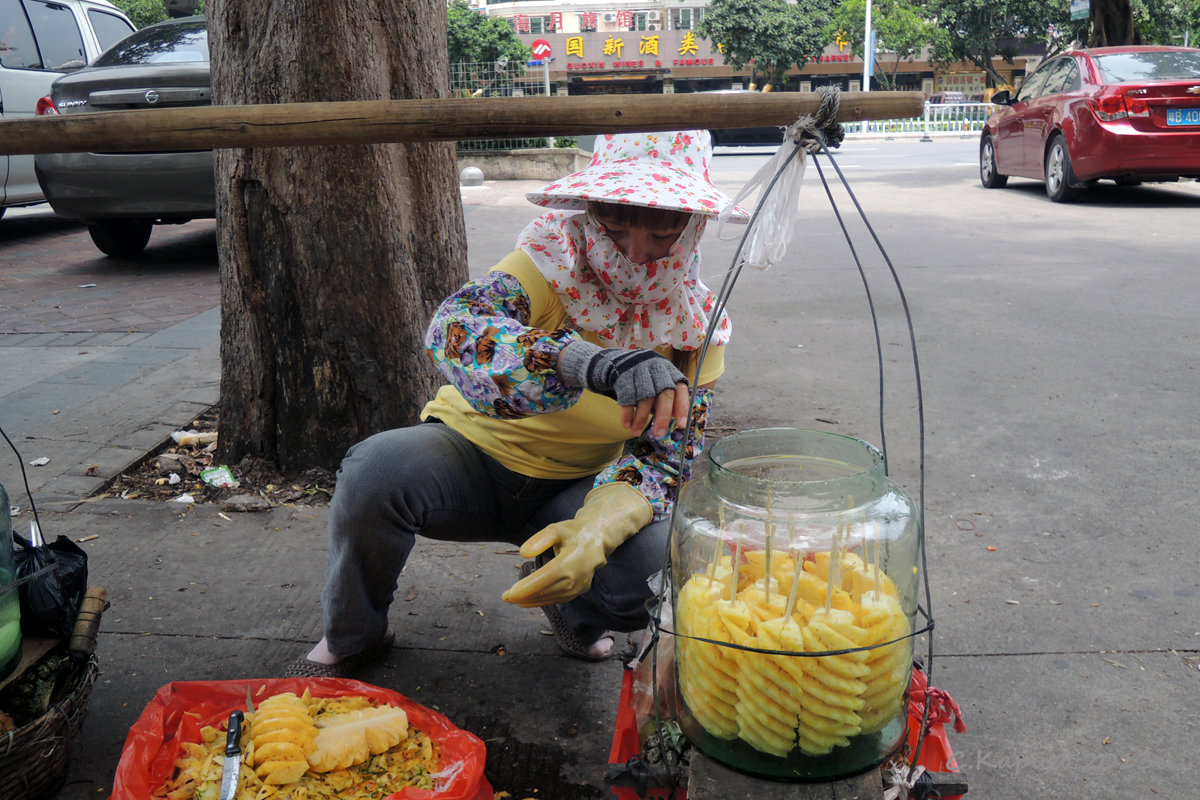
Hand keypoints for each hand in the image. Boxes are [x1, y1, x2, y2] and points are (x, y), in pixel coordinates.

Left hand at [502, 483, 651, 607]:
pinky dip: (543, 601)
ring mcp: (580, 585)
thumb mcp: (555, 529)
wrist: (597, 538)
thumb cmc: (573, 532)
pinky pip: (559, 599)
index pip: (546, 578)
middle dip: (525, 596)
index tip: (509, 593)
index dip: (527, 587)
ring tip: (514, 600)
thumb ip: (539, 540)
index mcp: (572, 559)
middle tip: (506, 597)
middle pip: (547, 591)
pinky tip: (529, 600)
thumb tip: (523, 553)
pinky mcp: (580, 590)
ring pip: (553, 598)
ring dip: (532, 601)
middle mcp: (578, 576)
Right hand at [558, 341, 688, 435]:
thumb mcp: (659, 384)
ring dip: (641, 419)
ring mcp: (640, 370)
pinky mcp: (623, 374)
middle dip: (662, 417)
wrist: (617, 363)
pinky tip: (627, 424)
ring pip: (645, 398)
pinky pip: (627, 398)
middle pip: (664, 394)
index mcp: (669, 371)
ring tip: (636, 432)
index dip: (682, 407)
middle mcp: (657, 368)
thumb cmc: (644, 379)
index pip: (680, 390)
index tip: (682, 425)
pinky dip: (627, 414)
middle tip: (659, 434)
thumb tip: (678, 421)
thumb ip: (669, 399)